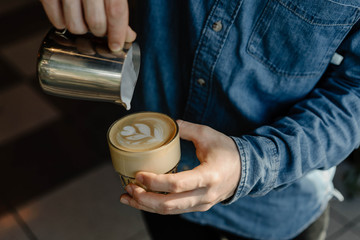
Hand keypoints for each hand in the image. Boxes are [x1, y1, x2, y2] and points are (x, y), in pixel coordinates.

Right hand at [40, 0, 136, 51]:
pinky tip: (66, 17)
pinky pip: (55, 19)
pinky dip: (61, 24)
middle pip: (96, 23)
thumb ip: (118, 6)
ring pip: (75, 26)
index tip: (116, 46)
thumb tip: (127, 35)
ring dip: (81, 29)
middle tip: (99, 27)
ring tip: (83, 20)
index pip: (116, 11)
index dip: (117, 32)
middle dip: (100, 32)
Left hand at [120, 120, 240, 213]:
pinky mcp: (198, 206)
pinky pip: (174, 210)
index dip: (156, 182)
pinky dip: (156, 206)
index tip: (139, 175)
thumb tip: (169, 123)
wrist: (245, 169)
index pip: (178, 184)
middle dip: (145, 198)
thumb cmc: (227, 151)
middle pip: (170, 204)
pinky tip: (142, 200)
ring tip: (128, 197)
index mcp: (209, 176)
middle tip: (129, 188)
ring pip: (170, 211)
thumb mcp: (209, 135)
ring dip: (146, 205)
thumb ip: (187, 129)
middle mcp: (205, 195)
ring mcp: (202, 204)